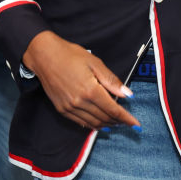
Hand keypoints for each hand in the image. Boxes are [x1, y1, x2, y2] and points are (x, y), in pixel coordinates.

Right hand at [23, 31, 139, 129]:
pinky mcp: (62, 109)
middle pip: (104, 118)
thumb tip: (128, 95)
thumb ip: (111, 80)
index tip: (136, 124)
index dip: (126, 118)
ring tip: (116, 123)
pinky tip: (99, 123)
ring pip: (93, 123)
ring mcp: (69, 108)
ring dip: (106, 125)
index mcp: (91, 90)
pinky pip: (80, 122)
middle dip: (118, 122)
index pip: (113, 110)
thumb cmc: (71, 55)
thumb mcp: (95, 63)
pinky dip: (92, 125)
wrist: (44, 56)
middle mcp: (80, 102)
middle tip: (128, 122)